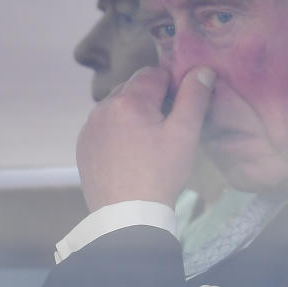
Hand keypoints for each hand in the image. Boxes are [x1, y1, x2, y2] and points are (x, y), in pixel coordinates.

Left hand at [76, 66, 215, 211]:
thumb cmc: (160, 174)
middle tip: (168, 127)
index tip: (181, 108)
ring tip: (149, 142)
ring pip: (117, 107)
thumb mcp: (184, 134)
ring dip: (133, 114)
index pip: (154, 74)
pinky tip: (131, 153)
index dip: (172, 86)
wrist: (128, 216)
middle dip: (152, 99)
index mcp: (129, 101)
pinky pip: (104, 126)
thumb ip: (194, 97)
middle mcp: (103, 108)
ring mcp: (90, 128)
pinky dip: (118, 131)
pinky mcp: (84, 146)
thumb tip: (203, 70)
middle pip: (133, 88)